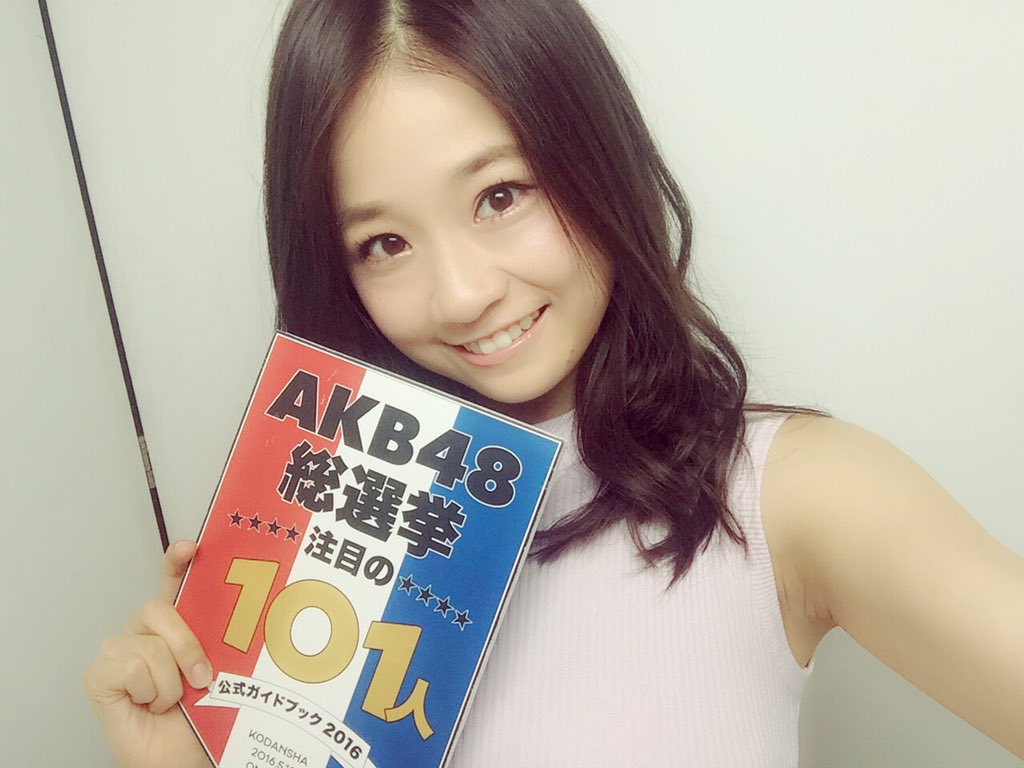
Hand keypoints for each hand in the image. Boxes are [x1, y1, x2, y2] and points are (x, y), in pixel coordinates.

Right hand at [84, 540, 212, 767]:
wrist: (184, 758)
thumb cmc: (204, 718)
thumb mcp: (224, 669)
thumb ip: (223, 638)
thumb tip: (250, 613)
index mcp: (178, 624)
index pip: (174, 579)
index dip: (178, 559)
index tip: (191, 547)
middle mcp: (145, 632)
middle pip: (159, 608)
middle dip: (187, 645)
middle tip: (202, 679)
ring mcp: (119, 652)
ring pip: (148, 645)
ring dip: (170, 682)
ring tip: (173, 702)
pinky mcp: (99, 676)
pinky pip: (128, 665)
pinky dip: (148, 690)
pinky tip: (148, 705)